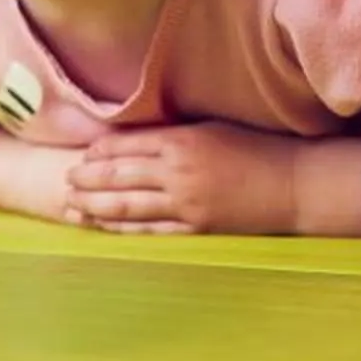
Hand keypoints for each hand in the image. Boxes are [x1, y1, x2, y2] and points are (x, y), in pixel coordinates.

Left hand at [63, 122, 304, 235]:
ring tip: (73, 206)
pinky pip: (151, 232)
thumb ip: (173, 134)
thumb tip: (134, 138)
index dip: (99, 151)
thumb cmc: (256, 149)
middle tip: (66, 180)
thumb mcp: (211, 129)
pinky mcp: (197, 229)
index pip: (126, 145)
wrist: (295, 184)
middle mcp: (178, 172)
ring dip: (96, 207)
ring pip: (128, 207)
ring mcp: (186, 203)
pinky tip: (106, 228)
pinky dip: (124, 230)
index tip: (82, 154)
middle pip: (118, 176)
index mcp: (182, 141)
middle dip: (87, 180)